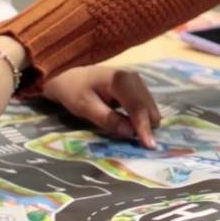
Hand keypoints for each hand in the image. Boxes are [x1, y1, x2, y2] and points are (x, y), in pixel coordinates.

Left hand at [42, 66, 160, 148]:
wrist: (69, 75)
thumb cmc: (73, 90)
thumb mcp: (85, 107)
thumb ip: (107, 119)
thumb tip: (129, 133)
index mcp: (121, 81)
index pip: (137, 107)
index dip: (144, 127)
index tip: (149, 146)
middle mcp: (134, 78)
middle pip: (149, 106)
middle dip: (147, 126)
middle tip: (140, 145)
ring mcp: (138, 81)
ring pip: (150, 106)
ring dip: (146, 122)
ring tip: (137, 136)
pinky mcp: (137, 86)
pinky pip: (146, 104)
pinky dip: (143, 116)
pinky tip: (134, 124)